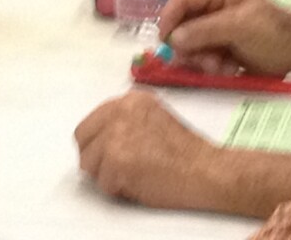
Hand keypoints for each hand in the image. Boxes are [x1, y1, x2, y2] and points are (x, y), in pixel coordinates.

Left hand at [74, 91, 231, 211]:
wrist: (207, 170)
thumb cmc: (188, 152)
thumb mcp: (154, 119)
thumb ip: (127, 121)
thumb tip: (102, 137)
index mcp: (129, 100)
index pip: (91, 122)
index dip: (97, 143)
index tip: (105, 154)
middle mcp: (119, 111)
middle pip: (83, 140)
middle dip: (95, 158)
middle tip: (115, 170)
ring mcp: (116, 135)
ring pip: (89, 164)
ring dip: (108, 176)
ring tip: (135, 176)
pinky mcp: (117, 160)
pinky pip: (103, 184)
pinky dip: (118, 190)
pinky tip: (140, 184)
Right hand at [158, 0, 290, 75]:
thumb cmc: (273, 32)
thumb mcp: (240, 26)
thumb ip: (206, 30)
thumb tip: (174, 39)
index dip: (170, 16)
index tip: (164, 39)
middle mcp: (214, 8)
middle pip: (184, 23)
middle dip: (188, 45)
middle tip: (194, 62)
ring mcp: (218, 30)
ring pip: (192, 44)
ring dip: (202, 59)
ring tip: (220, 67)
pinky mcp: (222, 49)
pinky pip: (204, 58)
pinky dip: (212, 67)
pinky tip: (230, 69)